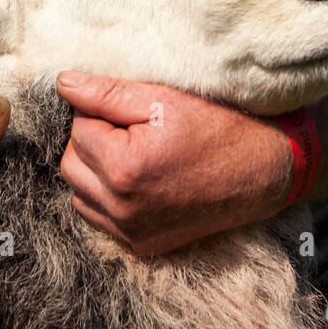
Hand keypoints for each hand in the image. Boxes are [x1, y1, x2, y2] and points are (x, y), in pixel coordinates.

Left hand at [56, 71, 292, 254]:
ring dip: (93, 170)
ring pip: (79, 194)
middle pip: (71, 164)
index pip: (78, 130)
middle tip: (128, 127)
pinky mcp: (143, 245)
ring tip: (132, 151)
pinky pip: (100, 219)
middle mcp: (123, 208)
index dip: (99, 112)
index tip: (130, 110)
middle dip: (90, 141)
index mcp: (124, 168)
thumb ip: (106, 92)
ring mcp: (133, 232)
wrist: (265, 172)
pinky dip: (106, 197)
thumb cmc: (218, 128)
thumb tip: (62, 83)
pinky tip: (136, 178)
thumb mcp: (163, 99)